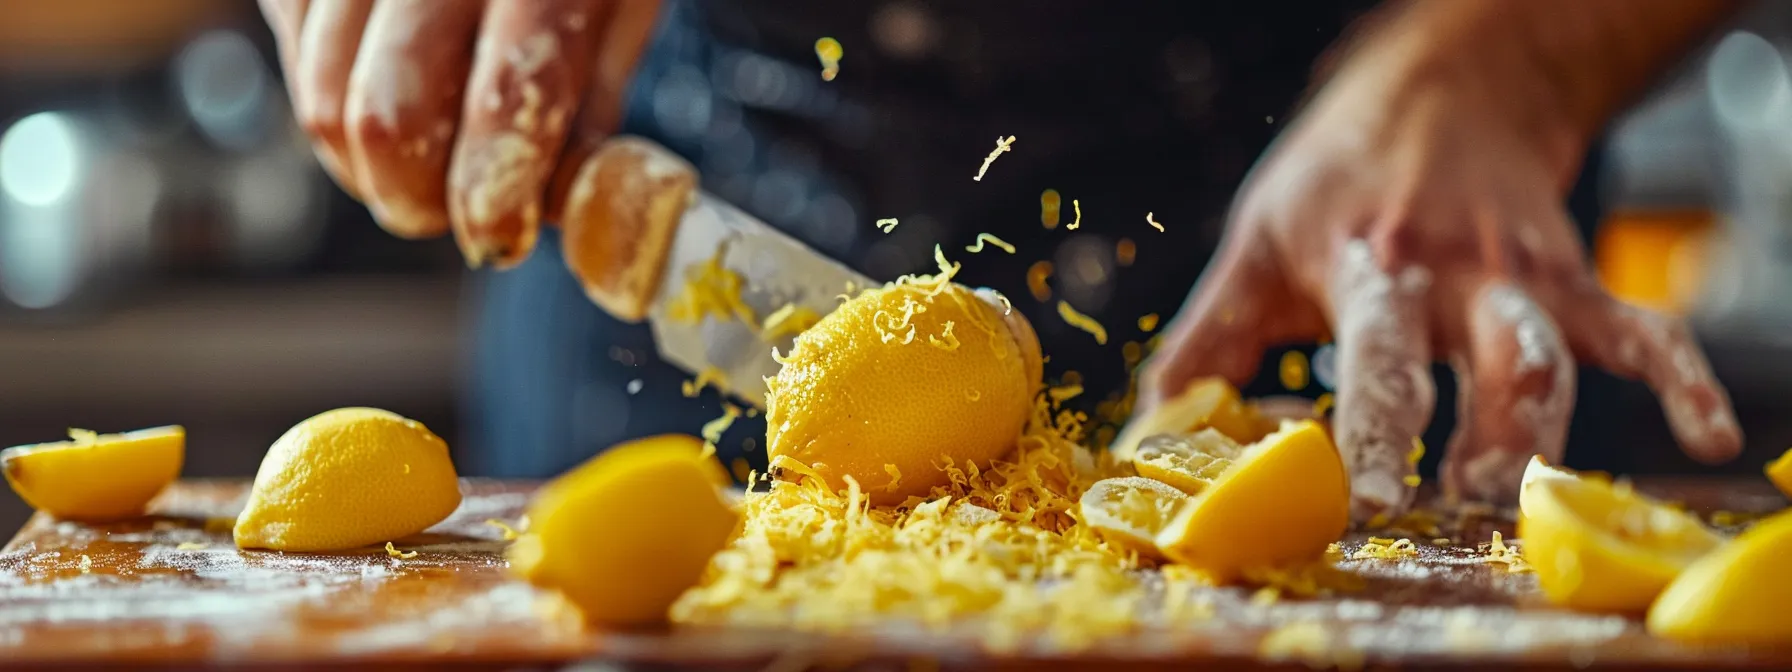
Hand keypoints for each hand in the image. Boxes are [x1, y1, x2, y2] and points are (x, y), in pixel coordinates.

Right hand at [258, 0, 660, 267]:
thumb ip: (590, 100)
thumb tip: (554, 204)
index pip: (508, 99)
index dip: (494, 192)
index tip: (496, 237)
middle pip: (388, 116)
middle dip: (416, 197)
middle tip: (449, 217)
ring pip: (321, 100)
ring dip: (364, 169)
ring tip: (416, 169)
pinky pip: (292, 52)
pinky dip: (330, 99)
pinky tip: (379, 91)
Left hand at [1139, 46, 1741, 520]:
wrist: (1442, 90)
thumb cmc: (1337, 177)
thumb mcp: (1257, 245)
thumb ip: (1209, 340)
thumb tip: (1153, 427)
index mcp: (1370, 268)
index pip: (1376, 362)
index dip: (1374, 435)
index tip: (1369, 501)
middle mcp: (1455, 274)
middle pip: (1484, 368)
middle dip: (1480, 445)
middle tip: (1459, 509)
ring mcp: (1523, 276)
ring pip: (1555, 362)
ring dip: (1545, 435)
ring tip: (1527, 503)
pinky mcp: (1571, 279)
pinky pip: (1639, 328)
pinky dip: (1681, 376)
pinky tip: (1708, 432)